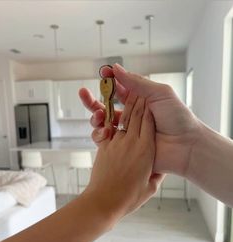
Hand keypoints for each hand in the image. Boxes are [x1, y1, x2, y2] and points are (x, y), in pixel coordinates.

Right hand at [79, 64, 200, 175]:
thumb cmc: (177, 117)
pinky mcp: (125, 145)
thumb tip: (116, 68)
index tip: (102, 73)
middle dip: (92, 99)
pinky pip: (107, 139)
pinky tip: (104, 131)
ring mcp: (127, 130)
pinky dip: (101, 134)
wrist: (185, 145)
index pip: (119, 88)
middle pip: (106, 105)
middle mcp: (131, 114)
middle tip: (83, 93)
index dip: (109, 80)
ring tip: (100, 115)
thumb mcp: (160, 93)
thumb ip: (137, 83)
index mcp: (139, 100)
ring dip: (96, 116)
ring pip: (104, 122)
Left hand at [84, 94, 163, 220]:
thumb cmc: (129, 197)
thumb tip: (158, 170)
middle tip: (140, 88)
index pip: (149, 121)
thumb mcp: (150, 187)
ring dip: (125, 104)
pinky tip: (110, 113)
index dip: (150, 108)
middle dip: (139, 99)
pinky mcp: (104, 147)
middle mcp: (132, 142)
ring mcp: (116, 142)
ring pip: (122, 118)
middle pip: (136, 114)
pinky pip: (108, 128)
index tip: (151, 98)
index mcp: (146, 150)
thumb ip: (156, 174)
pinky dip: (110, 119)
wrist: (104, 202)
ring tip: (127, 94)